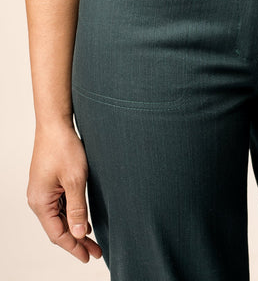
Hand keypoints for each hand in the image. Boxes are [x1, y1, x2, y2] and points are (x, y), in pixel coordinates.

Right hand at [26, 123, 101, 262]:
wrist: (55, 124)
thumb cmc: (64, 147)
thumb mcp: (75, 179)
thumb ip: (77, 208)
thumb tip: (78, 233)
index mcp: (40, 202)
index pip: (57, 234)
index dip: (74, 247)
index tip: (89, 256)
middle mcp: (38, 199)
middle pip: (57, 228)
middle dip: (76, 241)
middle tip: (95, 251)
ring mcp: (42, 191)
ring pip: (59, 218)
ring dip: (74, 228)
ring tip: (92, 240)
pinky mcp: (49, 183)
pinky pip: (59, 206)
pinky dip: (71, 215)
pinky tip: (83, 221)